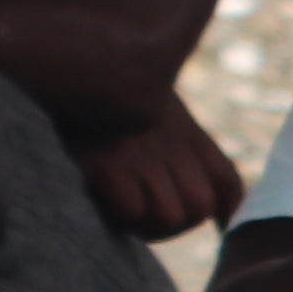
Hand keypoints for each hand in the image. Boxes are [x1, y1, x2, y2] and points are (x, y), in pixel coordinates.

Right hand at [78, 91, 248, 239]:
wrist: (64, 65)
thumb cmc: (102, 87)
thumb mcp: (149, 103)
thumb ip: (175, 140)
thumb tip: (202, 186)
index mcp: (182, 128)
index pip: (225, 181)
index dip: (228, 212)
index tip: (220, 226)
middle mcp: (168, 142)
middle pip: (200, 205)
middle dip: (179, 224)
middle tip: (150, 218)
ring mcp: (139, 154)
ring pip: (170, 215)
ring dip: (148, 226)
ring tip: (126, 214)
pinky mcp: (107, 164)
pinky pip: (133, 211)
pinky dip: (120, 214)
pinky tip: (104, 200)